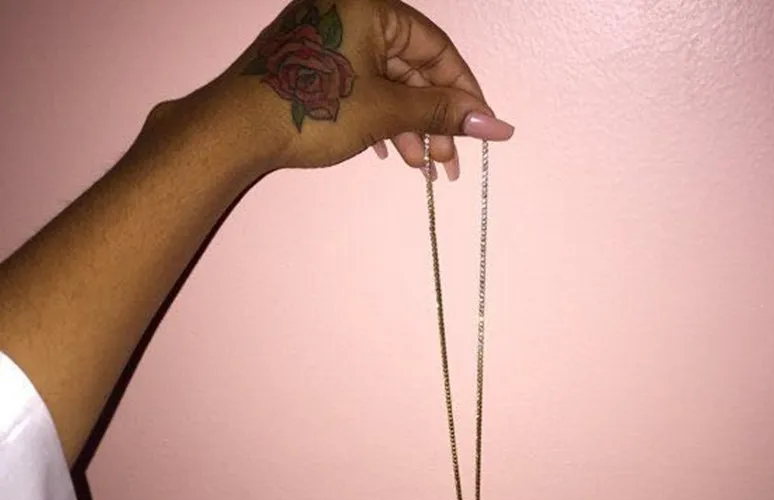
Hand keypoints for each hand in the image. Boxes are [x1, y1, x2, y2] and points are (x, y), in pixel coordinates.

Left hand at [206, 0, 513, 176]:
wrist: (236, 129)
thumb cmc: (312, 109)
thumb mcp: (386, 110)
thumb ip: (442, 112)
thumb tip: (496, 124)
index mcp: (373, 6)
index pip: (437, 49)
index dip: (464, 93)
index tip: (483, 130)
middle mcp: (352, 12)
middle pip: (412, 68)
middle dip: (434, 119)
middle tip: (449, 162)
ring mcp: (329, 38)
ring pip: (386, 82)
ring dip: (409, 126)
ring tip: (423, 168)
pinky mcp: (313, 64)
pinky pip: (360, 87)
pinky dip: (379, 119)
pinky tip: (388, 152)